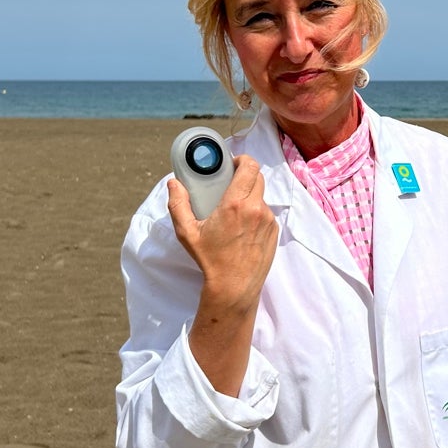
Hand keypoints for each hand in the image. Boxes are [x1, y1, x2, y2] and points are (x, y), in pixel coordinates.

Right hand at [168, 156, 276, 395]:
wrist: (233, 287)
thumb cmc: (210, 260)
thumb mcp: (187, 232)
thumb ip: (178, 204)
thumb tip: (173, 183)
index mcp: (236, 204)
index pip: (249, 166)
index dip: (242, 160)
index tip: (232, 164)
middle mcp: (256, 209)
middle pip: (257, 177)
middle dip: (245, 176)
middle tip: (230, 183)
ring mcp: (268, 221)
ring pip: (261, 197)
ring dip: (250, 196)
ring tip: (233, 210)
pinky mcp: (274, 232)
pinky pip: (266, 214)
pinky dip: (256, 214)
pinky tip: (242, 227)